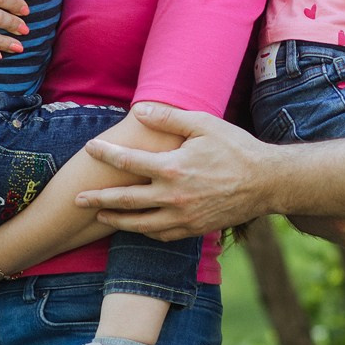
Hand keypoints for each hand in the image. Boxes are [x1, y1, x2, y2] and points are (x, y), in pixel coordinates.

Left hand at [76, 104, 279, 238]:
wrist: (266, 182)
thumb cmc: (236, 148)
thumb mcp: (204, 124)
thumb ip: (168, 117)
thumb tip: (138, 110)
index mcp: (173, 168)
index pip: (128, 162)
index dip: (106, 154)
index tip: (90, 148)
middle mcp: (173, 197)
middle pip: (125, 201)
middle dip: (98, 200)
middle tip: (78, 199)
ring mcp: (183, 217)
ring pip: (140, 224)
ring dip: (116, 220)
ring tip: (100, 216)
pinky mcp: (193, 229)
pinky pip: (161, 234)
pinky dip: (143, 231)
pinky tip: (135, 227)